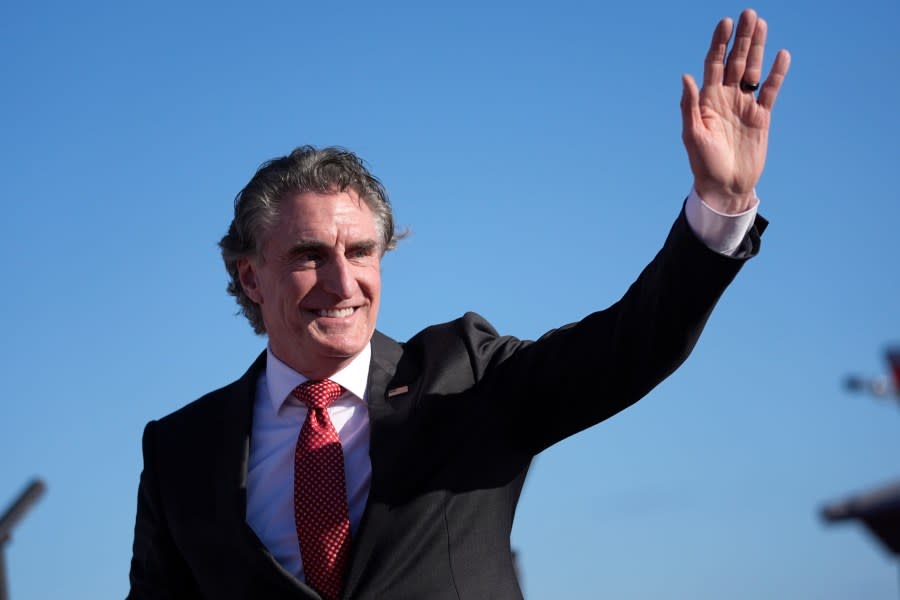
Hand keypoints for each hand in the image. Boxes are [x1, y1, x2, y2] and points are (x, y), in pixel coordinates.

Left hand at [681, 8, 790, 213]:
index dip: (719, 43)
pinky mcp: (761, 117)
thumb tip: (686, 76)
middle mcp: (725, 99)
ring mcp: (744, 106)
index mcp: (707, 101)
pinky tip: (782, 55)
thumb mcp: (693, 135)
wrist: (725, 187)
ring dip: (758, 49)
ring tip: (762, 25)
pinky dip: (776, 74)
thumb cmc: (703, 164)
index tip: (726, 22)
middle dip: (742, 38)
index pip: (713, 64)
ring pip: (753, 71)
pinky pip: (770, 91)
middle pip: (735, 61)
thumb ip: (689, 105)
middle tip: (749, 13)